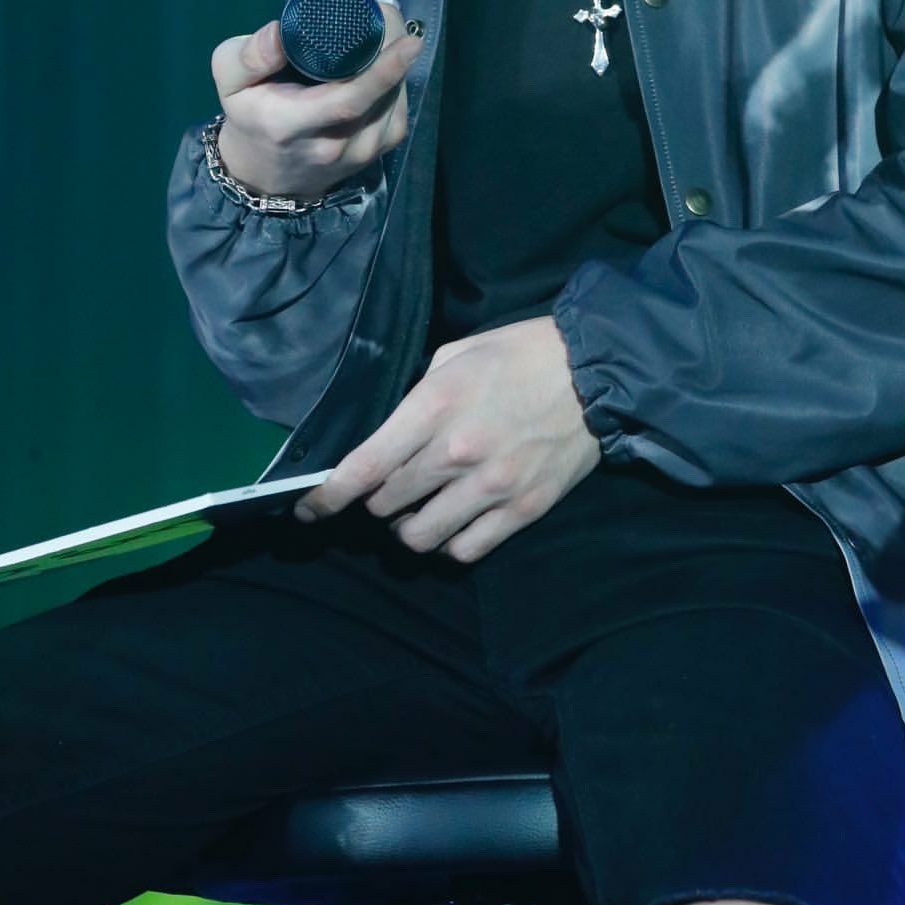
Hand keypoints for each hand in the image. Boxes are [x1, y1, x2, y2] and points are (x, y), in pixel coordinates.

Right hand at [210, 1, 422, 198]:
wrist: (267, 172)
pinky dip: (398, 77)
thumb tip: (281, 32)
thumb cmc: (250, 114)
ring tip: (382, 28)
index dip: (383, 70)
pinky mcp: (381, 149)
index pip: (347, 101)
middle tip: (384, 12)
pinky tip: (384, 58)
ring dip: (397, 60)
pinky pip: (399, 106)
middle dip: (393, 49)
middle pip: (381, 95)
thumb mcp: (230, 81)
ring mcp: (363, 151)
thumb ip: (248, 56)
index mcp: (292, 126)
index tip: (406, 38)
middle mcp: (335, 145)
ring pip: (395, 97)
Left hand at [294, 316, 601, 560]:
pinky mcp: (523, 511)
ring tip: (419, 510)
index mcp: (433, 408)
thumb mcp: (456, 356)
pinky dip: (449, 545)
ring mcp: (491, 487)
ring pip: (420, 537)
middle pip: (387, 504)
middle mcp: (456, 454)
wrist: (594, 372)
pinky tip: (453, 525)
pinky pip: (466, 550)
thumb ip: (418, 397)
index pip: (363, 468)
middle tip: (387, 488)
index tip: (309, 510)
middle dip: (376, 500)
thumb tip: (390, 435)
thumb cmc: (520, 354)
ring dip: (409, 527)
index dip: (327, 496)